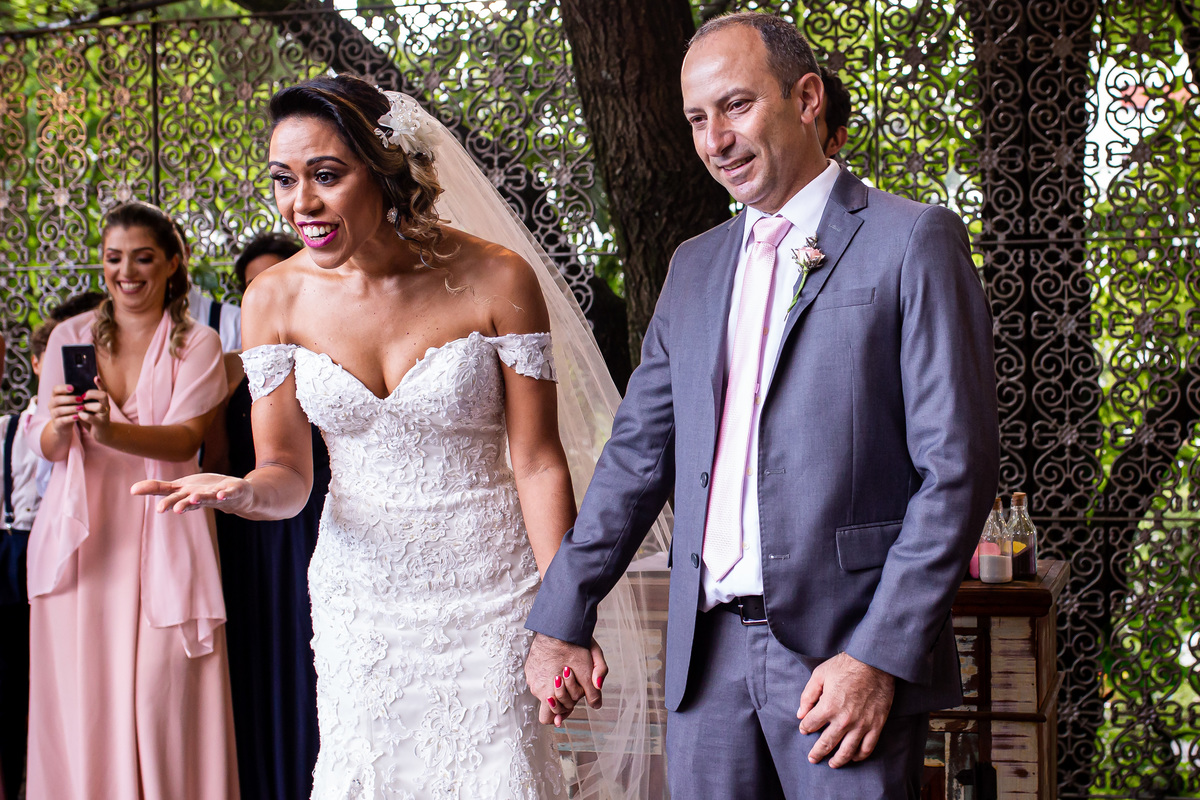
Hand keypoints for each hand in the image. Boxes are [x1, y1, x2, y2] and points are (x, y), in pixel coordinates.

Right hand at [46, 383, 83, 433]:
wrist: (64, 426)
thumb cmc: (71, 409)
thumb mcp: (72, 402)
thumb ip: (77, 394)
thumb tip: (88, 387)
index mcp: (55, 396)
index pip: (55, 389)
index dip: (63, 388)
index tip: (73, 388)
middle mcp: (52, 404)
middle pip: (57, 400)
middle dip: (70, 399)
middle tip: (81, 399)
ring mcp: (53, 414)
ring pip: (59, 410)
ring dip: (71, 408)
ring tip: (82, 408)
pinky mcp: (57, 424)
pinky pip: (62, 420)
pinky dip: (70, 418)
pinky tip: (78, 417)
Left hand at [76, 375, 112, 441]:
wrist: (101, 434)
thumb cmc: (93, 418)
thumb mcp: (89, 408)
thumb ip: (84, 401)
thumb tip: (73, 391)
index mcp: (102, 401)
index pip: (104, 389)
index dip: (100, 384)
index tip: (95, 377)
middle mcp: (106, 406)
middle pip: (103, 395)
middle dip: (92, 394)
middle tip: (83, 396)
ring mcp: (104, 415)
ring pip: (100, 407)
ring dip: (88, 406)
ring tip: (81, 408)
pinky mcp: (101, 424)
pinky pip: (93, 418)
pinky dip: (84, 416)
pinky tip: (79, 416)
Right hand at [131, 472, 251, 514]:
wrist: (235, 496)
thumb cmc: (203, 491)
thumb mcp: (179, 487)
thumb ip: (157, 488)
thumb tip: (132, 489)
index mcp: (187, 496)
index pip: (175, 499)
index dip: (168, 503)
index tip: (159, 510)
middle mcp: (201, 498)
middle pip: (190, 502)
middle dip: (182, 505)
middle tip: (174, 510)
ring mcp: (217, 496)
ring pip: (208, 498)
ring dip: (201, 499)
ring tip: (195, 498)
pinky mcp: (232, 492)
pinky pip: (228, 493)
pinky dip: (225, 494)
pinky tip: (221, 494)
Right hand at [524, 633, 606, 726]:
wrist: (558, 625)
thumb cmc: (574, 646)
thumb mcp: (589, 670)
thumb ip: (593, 692)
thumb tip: (596, 705)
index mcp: (548, 694)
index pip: (547, 719)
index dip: (560, 715)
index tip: (569, 707)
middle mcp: (536, 688)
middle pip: (549, 703)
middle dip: (562, 697)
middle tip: (572, 683)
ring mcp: (531, 677)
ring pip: (544, 689)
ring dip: (554, 685)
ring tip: (566, 670)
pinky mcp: (530, 666)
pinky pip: (539, 678)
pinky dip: (548, 675)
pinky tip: (558, 664)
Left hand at [797, 652, 894, 767]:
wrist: (875, 662)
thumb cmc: (845, 666)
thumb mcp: (820, 675)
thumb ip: (808, 695)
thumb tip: (800, 714)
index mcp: (828, 706)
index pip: (811, 725)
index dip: (805, 728)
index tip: (805, 729)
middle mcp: (844, 720)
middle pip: (826, 743)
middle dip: (817, 752)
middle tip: (812, 758)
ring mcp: (861, 725)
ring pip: (847, 751)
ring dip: (837, 760)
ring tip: (832, 764)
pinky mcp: (876, 725)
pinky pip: (867, 747)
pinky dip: (859, 755)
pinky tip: (853, 757)